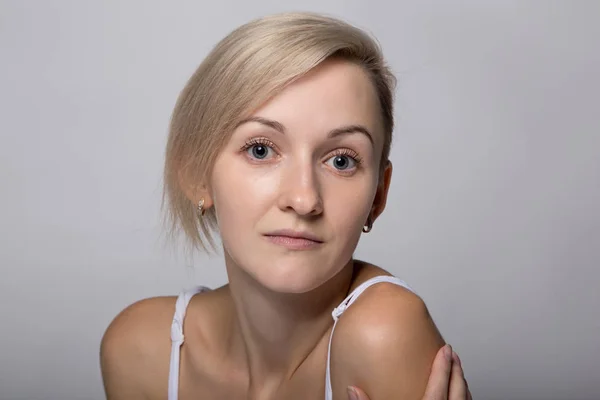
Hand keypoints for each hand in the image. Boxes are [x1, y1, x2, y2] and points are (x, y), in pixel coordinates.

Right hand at [347, 345, 471, 399]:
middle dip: (456, 371)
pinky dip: (464, 399)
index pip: (439, 386)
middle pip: (458, 392)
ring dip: (462, 385)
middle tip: (454, 355)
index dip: (444, 366)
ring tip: (458, 372)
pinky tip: (460, 397)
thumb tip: (352, 389)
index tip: (446, 349)